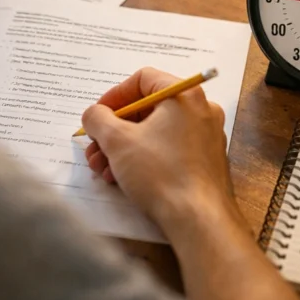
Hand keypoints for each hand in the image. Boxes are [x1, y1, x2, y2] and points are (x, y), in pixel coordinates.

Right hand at [81, 67, 243, 240]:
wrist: (199, 220)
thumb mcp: (117, 141)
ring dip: (124, 148)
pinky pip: (169, 150)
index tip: (96, 116)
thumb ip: (98, 119)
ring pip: (156, 132)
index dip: (114, 95)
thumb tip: (93, 114)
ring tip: (102, 168)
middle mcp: (201, 110)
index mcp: (184, 95)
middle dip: (114, 129)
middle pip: (148, 108)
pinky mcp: (205, 162)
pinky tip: (122, 179)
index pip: (143, 79)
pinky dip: (144, 158)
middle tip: (94, 147)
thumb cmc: (161, 173)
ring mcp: (206, 137)